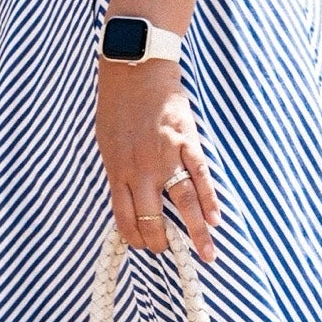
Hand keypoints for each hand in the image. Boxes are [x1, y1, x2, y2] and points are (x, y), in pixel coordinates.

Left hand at [96, 58, 219, 261]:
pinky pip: (200, 177)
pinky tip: (215, 220)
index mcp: (117, 170)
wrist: (136, 67)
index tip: (143, 246)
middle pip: (152, 219)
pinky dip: (209, 201)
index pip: (125, 219)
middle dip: (161, 243)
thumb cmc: (118, 104)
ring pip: (183, 204)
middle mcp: (141, 170)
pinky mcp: (186, 142)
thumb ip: (118, 172)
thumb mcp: (107, 143)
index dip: (135, 239)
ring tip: (207, 255)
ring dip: (196, 234)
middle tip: (169, 253)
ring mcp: (166, 157)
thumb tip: (128, 202)